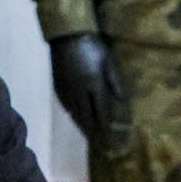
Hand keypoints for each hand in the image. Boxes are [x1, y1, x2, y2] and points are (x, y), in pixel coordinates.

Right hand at [49, 33, 131, 153]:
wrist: (66, 33)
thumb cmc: (93, 44)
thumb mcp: (109, 61)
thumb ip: (116, 83)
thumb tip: (123, 102)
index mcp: (93, 84)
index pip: (102, 113)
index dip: (108, 130)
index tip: (114, 143)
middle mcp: (78, 91)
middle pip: (88, 119)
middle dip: (96, 135)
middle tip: (104, 148)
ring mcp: (66, 90)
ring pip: (76, 115)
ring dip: (85, 129)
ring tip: (93, 139)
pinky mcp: (57, 86)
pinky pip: (67, 107)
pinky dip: (74, 118)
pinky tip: (79, 121)